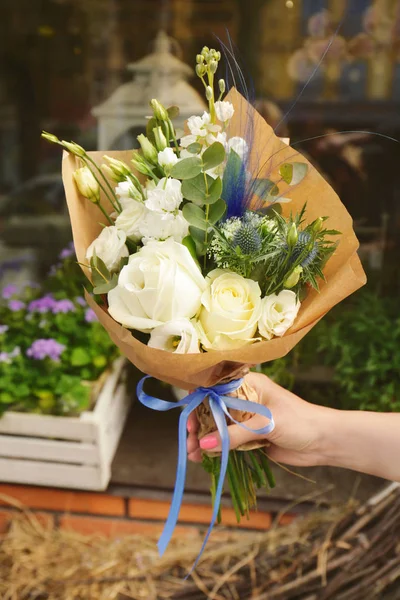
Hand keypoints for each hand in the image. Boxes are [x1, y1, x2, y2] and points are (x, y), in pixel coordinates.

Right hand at [187, 372, 330, 466]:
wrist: (325, 442)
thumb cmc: (299, 422)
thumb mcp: (266, 424)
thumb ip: (235, 435)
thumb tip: (205, 444)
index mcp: (249, 385)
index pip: (216, 388)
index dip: (199, 402)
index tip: (189, 418)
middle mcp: (245, 399)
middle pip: (214, 410)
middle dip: (199, 426)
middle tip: (189, 442)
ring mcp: (247, 420)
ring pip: (219, 428)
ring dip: (206, 440)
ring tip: (193, 455)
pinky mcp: (251, 438)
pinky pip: (229, 443)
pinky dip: (217, 450)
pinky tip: (204, 458)